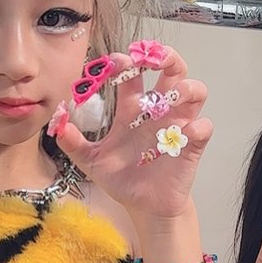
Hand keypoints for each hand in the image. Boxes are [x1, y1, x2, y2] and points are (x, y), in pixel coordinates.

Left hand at [48, 46, 210, 217]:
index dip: (127, 62)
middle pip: (172, 69)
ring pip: (196, 91)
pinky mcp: (191, 145)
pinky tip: (182, 133)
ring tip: (171, 94)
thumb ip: (72, 142)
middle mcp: (158, 110)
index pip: (134, 73)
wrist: (143, 206)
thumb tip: (57, 122)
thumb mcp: (90, 161)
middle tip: (152, 59)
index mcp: (134, 108)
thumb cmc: (121, 178)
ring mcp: (177, 125)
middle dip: (166, 57)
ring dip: (187, 87)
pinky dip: (197, 126)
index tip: (115, 64)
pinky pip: (204, 128)